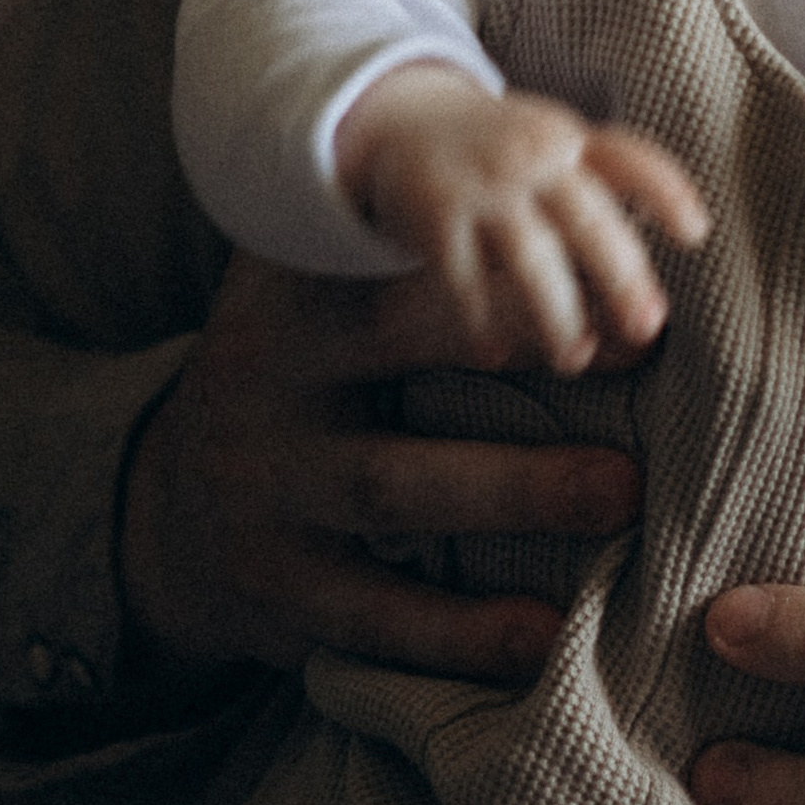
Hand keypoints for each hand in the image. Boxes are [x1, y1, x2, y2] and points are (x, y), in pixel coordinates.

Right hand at [118, 250, 642, 684]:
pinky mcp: (280, 591)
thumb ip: (415, 247)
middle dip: (516, 344)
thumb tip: (583, 169)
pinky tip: (550, 634)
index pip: (392, 251)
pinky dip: (465, 630)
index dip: (488, 249)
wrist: (168, 519)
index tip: (588, 252)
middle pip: (390, 351)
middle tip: (636, 348)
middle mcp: (268, 379)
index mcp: (294, 293)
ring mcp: (268, 489)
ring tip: (619, 493)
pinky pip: (378, 612)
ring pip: (393, 486)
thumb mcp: (323, 300)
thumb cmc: (305, 380)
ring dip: (513, 489)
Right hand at [336, 65, 709, 371]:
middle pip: (588, 218)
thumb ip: (604, 181)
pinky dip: (479, 319)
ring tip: (574, 358)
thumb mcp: (554, 143)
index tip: (696, 235)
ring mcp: (486, 186)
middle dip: (622, 276)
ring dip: (557, 314)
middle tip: (647, 327)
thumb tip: (676, 246)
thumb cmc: (503, 146)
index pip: (631, 160)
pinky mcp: (437, 215)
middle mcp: (535, 158)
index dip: (666, 193)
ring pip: (531, 257)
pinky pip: (462, 276)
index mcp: (572, 141)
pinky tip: (495, 354)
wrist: (407, 120)